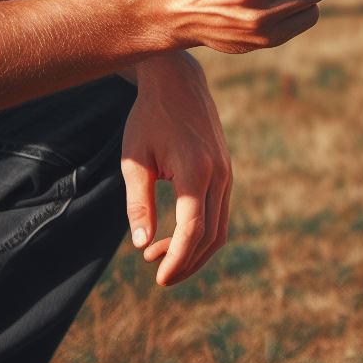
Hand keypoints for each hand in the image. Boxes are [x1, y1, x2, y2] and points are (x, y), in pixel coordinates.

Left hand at [120, 52, 231, 285]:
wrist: (179, 84)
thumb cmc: (149, 119)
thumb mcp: (135, 160)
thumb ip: (138, 203)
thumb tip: (141, 244)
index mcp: (195, 170)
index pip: (193, 228)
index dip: (178, 258)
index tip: (159, 278)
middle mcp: (219, 174)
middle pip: (212, 235)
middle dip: (187, 261)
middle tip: (160, 278)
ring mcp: (227, 173)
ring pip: (220, 227)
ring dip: (193, 250)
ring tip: (158, 258)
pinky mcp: (226, 172)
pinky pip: (219, 212)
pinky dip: (200, 232)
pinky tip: (173, 236)